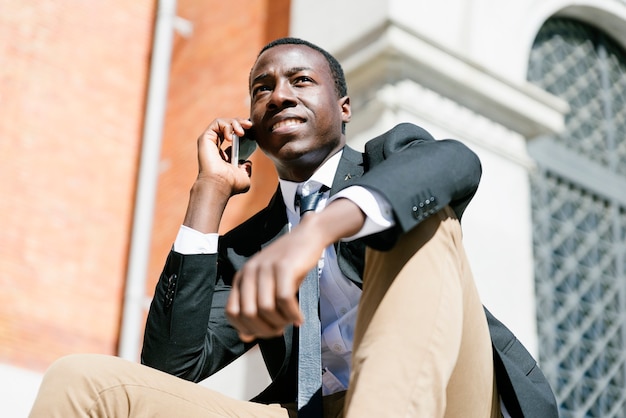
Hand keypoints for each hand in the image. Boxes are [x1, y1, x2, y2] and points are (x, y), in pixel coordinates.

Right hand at [182, 118, 253, 232]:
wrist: (220, 185)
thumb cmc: (230, 184)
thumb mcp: (244, 177)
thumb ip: (246, 169)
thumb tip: (248, 162)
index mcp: (224, 155)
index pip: (233, 137)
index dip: (243, 130)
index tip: (252, 130)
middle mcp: (216, 147)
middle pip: (229, 126)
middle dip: (240, 122)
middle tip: (250, 126)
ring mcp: (210, 142)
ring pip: (223, 122)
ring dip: (235, 122)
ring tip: (242, 132)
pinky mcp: (205, 138)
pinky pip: (217, 123)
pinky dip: (227, 125)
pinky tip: (232, 136)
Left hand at [225, 218, 325, 341]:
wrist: (307, 237)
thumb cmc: (288, 266)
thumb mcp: (267, 286)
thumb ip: (254, 308)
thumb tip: (245, 337)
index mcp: (241, 277)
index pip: (232, 312)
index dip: (246, 328)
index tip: (264, 332)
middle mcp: (249, 272)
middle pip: (248, 314)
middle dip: (265, 329)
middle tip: (280, 330)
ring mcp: (266, 268)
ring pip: (266, 309)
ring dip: (280, 322)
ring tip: (290, 321)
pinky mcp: (284, 267)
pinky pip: (284, 299)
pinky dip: (292, 314)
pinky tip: (299, 318)